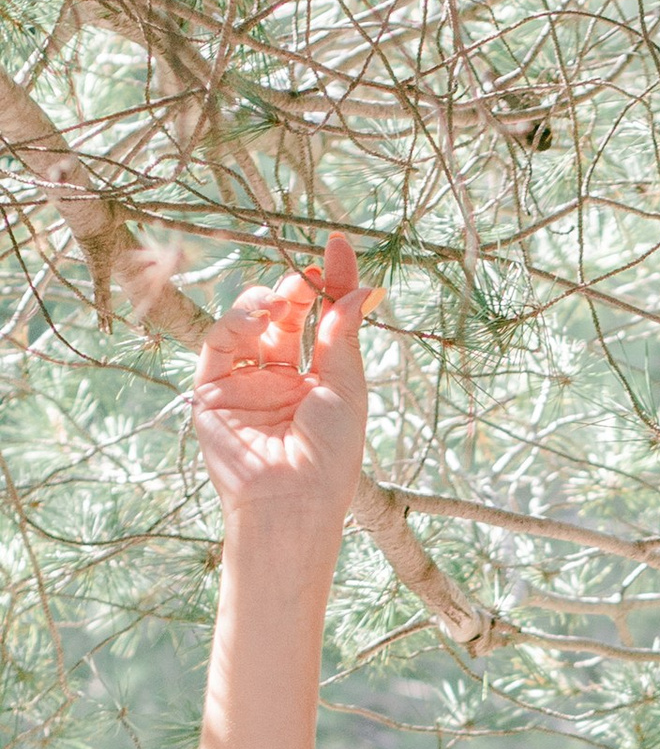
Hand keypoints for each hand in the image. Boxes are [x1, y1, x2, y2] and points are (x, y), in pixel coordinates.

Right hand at [192, 227, 373, 527]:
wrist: (292, 503)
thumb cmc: (330, 457)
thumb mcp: (347, 390)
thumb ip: (343, 336)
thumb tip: (359, 288)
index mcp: (318, 385)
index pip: (322, 322)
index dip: (331, 283)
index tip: (339, 245)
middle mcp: (281, 382)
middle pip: (285, 318)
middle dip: (297, 289)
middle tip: (310, 272)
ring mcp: (245, 385)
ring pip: (248, 324)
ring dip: (265, 302)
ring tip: (282, 303)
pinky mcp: (212, 391)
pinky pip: (218, 343)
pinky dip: (236, 320)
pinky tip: (259, 316)